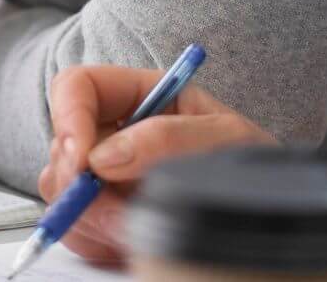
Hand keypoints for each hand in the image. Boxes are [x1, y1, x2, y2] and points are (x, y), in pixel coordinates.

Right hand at [38, 67, 275, 266]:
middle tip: (120, 212)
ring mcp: (106, 176)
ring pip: (58, 188)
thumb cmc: (254, 167)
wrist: (268, 221)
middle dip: (82, 183)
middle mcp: (116, 132)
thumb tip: (104, 158)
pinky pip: (73, 227)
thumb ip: (168, 139)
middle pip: (61, 144)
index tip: (82, 163)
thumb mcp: (227, 140)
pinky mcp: (104, 215)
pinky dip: (95, 239)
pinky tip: (133, 240)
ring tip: (141, 227)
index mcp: (142, 96)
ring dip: (92, 216)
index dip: (69, 118)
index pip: (77, 86)